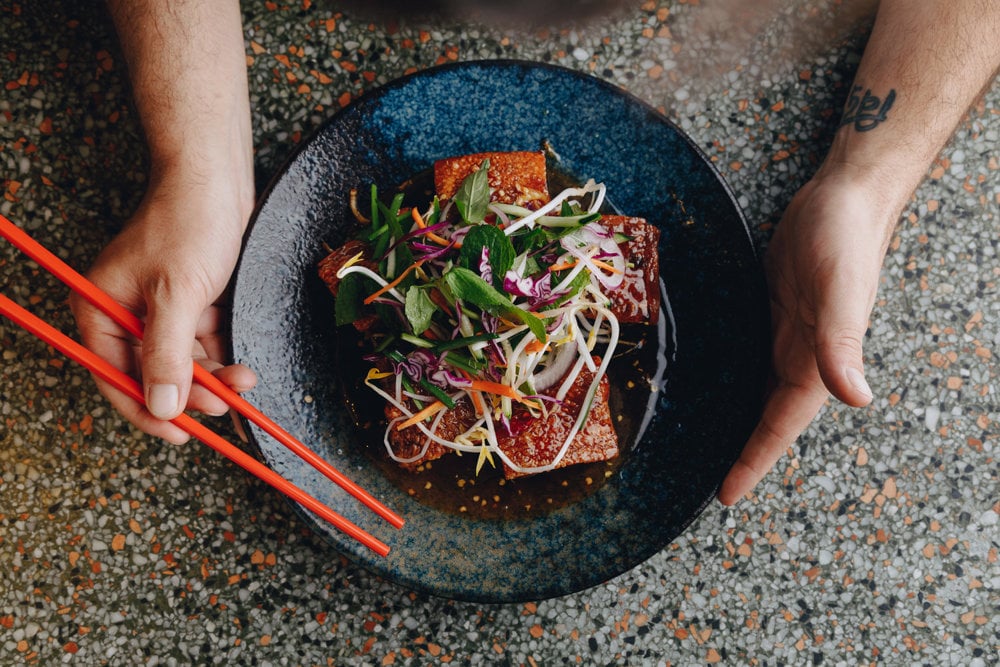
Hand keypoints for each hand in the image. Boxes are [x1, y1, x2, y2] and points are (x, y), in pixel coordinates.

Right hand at [71, 171, 256, 442]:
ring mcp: (160, 306)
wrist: (217, 177)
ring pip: (184, 360)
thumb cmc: (188, 223)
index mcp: (102, 308)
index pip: (114, 375)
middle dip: (190, 393)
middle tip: (224, 407)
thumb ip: (166, 354)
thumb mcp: (176, 294)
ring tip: (244, 382)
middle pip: (153, 372)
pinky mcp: (191, 300)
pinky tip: (242, 366)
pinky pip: (203, 342)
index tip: (179, 434)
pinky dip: (222, 356)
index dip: (145, 409)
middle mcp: (126, 311)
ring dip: (214, 376)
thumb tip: (161, 406)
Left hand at [718, 168, 894, 504]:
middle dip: (735, 450)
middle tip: (693, 477)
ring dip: (726, 415)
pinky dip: (722, 373)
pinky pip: (740, 353)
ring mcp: (779, 335)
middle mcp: (796, 357)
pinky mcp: (763, 310)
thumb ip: (842, 344)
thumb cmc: (844, 241)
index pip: (778, 428)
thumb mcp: (840, 293)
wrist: (841, 198)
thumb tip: (857, 398)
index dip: (753, 463)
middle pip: (760, 417)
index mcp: (814, 366)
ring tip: (690, 439)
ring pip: (749, 389)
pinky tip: (697, 380)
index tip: (724, 496)